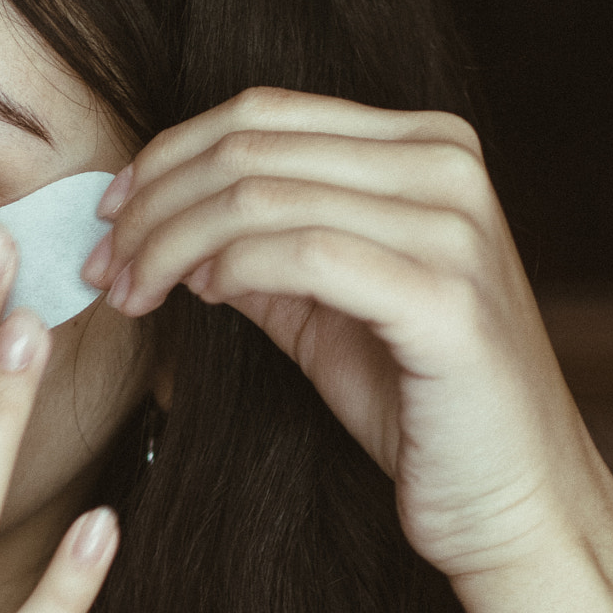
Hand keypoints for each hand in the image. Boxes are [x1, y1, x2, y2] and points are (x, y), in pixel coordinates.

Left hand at [83, 85, 605, 583]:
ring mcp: (453, 227)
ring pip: (261, 197)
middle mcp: (446, 166)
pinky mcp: (445, 298)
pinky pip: (303, 255)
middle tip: (103, 264)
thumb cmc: (413, 400)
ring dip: (169, 244)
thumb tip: (156, 214)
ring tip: (131, 292)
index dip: (166, 158)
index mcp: (424, 146)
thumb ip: (256, 245)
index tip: (109, 216)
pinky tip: (202, 298)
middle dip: (153, 206)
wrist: (509, 497)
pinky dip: (230, 269)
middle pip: (251, 149)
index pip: (262, 114)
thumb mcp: (321, 303)